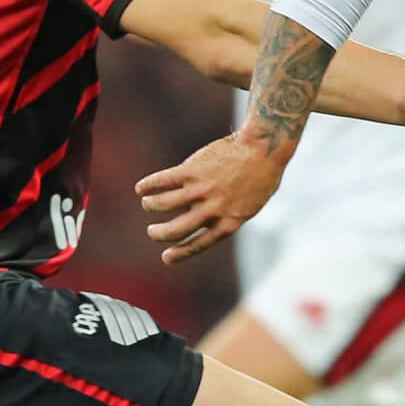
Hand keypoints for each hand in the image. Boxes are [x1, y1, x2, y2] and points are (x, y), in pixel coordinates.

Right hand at [136, 132, 284, 264]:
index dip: (181, 252)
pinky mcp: (192, 170)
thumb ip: (229, 214)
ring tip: (147, 204)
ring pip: (164, 204)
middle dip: (160, 234)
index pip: (200, 243)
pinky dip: (148, 185)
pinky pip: (163, 181)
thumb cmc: (262, 174)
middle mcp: (212, 209)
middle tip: (152, 232)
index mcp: (229, 222)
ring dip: (152, 205)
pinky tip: (141, 187)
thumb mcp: (252, 203)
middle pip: (176, 229)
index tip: (166, 257)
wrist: (263, 148)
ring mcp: (201, 190)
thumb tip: (210, 220)